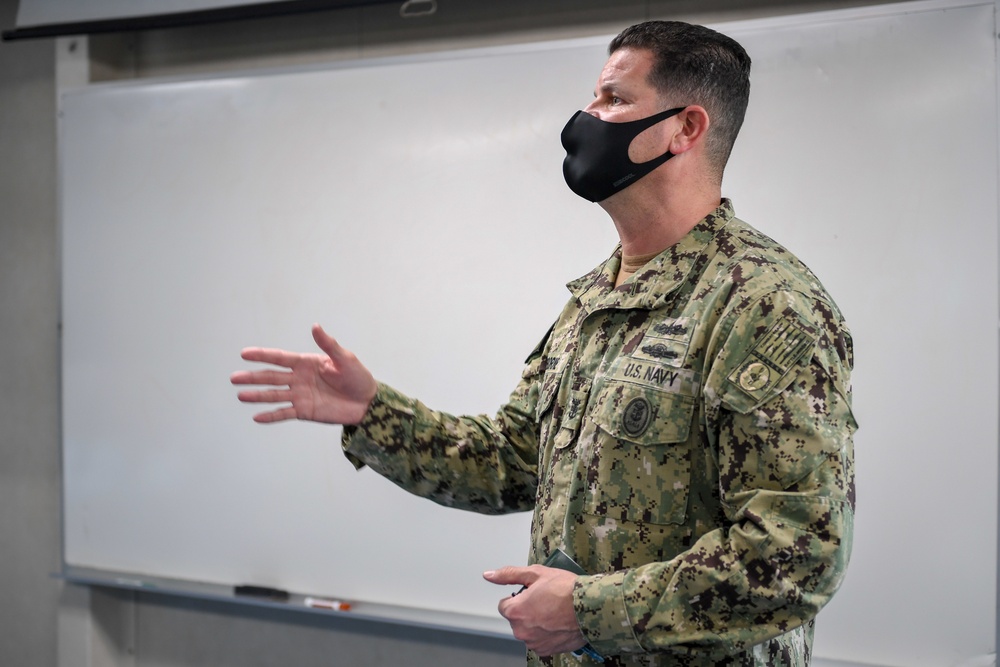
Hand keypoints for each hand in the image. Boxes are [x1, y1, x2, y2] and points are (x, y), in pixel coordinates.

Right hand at [230, 324, 376, 424]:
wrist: (367, 402)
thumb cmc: (358, 377)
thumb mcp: (345, 359)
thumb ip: (328, 345)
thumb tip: (315, 326)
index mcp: (306, 363)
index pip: (280, 358)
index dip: (262, 356)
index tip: (244, 354)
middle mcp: (299, 378)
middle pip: (271, 377)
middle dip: (253, 377)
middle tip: (234, 378)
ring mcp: (300, 395)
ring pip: (274, 395)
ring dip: (257, 396)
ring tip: (240, 395)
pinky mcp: (304, 411)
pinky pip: (284, 413)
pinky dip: (271, 416)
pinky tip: (257, 417)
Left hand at [484, 565, 586, 656]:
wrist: (591, 607)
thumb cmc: (566, 590)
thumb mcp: (536, 574)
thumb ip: (509, 575)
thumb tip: (489, 575)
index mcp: (515, 612)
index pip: (504, 605)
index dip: (518, 597)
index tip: (532, 594)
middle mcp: (521, 631)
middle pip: (516, 619)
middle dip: (527, 610)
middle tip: (546, 600)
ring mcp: (534, 643)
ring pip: (528, 630)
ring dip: (537, 622)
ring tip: (554, 611)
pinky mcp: (547, 650)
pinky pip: (540, 640)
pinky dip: (546, 633)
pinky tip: (558, 623)